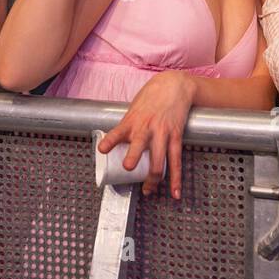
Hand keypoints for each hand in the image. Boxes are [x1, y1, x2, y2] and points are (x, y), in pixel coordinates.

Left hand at [97, 71, 194, 197]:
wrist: (175, 86)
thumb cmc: (152, 96)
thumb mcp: (135, 108)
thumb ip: (127, 126)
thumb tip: (117, 144)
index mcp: (133, 121)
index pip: (118, 131)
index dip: (109, 141)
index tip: (102, 149)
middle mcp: (147, 128)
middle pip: (139, 146)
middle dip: (133, 158)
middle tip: (128, 168)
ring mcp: (163, 133)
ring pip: (158, 159)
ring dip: (153, 178)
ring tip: (148, 190)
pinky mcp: (176, 136)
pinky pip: (176, 160)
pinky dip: (175, 178)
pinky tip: (174, 192)